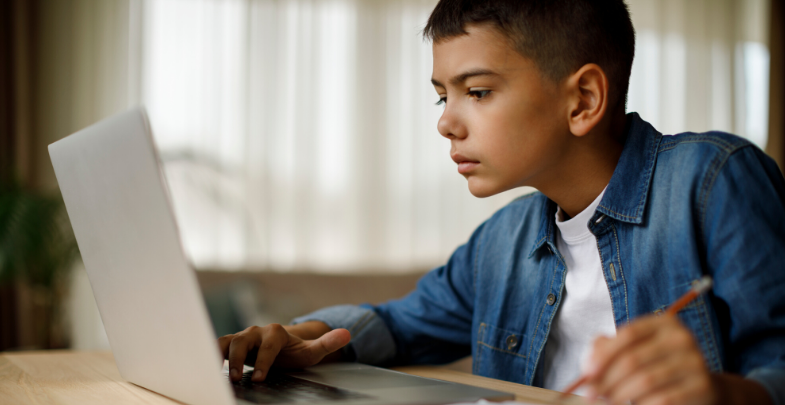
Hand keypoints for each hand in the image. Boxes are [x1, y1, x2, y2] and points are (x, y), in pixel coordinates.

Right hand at [218, 322, 350, 381]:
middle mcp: (257, 331)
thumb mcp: (313, 351)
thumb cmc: (296, 351)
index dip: (264, 360)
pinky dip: (210, 353)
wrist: (282, 348)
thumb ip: (327, 343)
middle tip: (236, 378)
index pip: (268, 344)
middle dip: (238, 359)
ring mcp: (243, 337)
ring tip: (220, 373)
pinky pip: (218, 345)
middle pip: (243, 340)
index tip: (260, 378)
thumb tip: (347, 334)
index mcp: (276, 332)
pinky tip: (206, 367)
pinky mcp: (232, 343)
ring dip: (221, 356)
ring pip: (227, 341)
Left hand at [582, 314, 715, 404]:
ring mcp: (695, 361)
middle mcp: (682, 338)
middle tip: (590, 394)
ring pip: (646, 380)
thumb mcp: (635, 350)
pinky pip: (664, 399)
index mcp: (664, 323)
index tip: (587, 373)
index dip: (604, 354)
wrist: (700, 385)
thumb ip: (608, 350)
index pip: (629, 334)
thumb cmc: (657, 365)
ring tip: (607, 401)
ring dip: (620, 394)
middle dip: (607, 379)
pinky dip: (642, 404)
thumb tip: (589, 365)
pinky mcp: (703, 386)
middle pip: (634, 359)